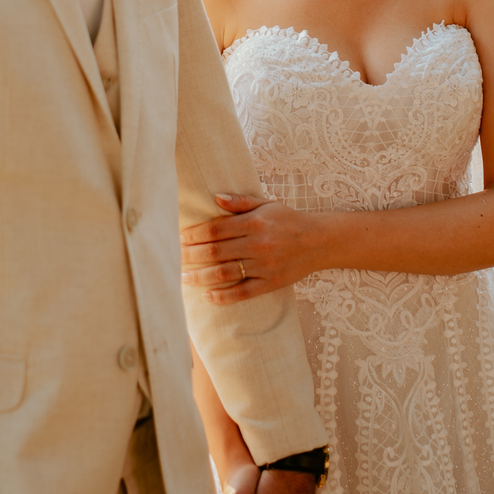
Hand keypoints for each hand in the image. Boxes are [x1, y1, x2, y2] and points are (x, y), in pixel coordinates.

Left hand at [182, 195, 327, 302]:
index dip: (195, 234)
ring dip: (201, 276)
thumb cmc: (288, 220)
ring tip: (184, 278)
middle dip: (192, 255)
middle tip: (174, 257)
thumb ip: (241, 202)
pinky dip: (224, 296)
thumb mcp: (267, 204)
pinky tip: (207, 296)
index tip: (179, 237)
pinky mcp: (270, 284)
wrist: (319, 241)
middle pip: (216, 252)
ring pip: (226, 273)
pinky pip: (243, 293)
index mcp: (255, 223)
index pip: (216, 229)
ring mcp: (264, 266)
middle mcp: (258, 245)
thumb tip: (215, 197)